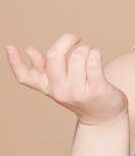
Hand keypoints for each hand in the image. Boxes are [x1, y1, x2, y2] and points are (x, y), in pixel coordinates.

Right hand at [6, 33, 126, 124]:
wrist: (104, 117)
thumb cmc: (81, 93)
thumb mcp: (60, 83)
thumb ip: (45, 68)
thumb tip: (29, 51)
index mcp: (47, 88)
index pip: (25, 77)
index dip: (15, 62)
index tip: (10, 47)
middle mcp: (60, 91)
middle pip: (54, 56)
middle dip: (66, 39)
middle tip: (76, 37)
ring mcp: (77, 91)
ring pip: (78, 55)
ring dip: (87, 48)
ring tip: (91, 54)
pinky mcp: (96, 89)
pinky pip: (93, 61)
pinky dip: (96, 53)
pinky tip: (97, 57)